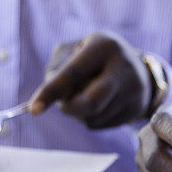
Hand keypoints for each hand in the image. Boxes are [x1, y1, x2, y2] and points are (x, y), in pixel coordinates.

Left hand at [29, 31, 151, 127]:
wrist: (139, 69)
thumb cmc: (95, 58)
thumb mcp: (76, 50)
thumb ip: (57, 69)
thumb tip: (54, 98)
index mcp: (104, 46)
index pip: (73, 73)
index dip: (51, 92)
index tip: (33, 110)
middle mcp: (123, 68)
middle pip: (91, 102)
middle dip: (70, 109)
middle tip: (63, 106)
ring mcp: (133, 91)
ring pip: (93, 117)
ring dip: (79, 113)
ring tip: (86, 96)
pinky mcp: (136, 109)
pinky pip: (101, 125)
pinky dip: (91, 118)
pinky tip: (100, 105)